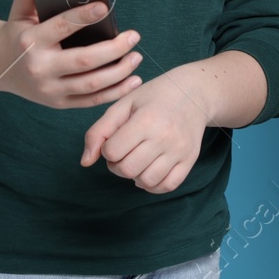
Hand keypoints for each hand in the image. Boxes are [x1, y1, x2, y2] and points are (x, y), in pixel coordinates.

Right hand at [0, 0, 143, 107]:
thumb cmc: (17, 35)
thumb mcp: (19, 13)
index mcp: (30, 42)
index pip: (61, 27)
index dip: (83, 17)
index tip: (105, 7)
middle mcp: (40, 68)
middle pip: (83, 61)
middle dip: (113, 49)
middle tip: (134, 36)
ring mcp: (50, 90)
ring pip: (91, 85)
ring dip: (119, 72)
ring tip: (137, 57)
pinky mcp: (59, 103)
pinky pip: (91, 101)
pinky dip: (115, 93)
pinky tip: (132, 80)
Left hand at [80, 72, 209, 193]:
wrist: (193, 92)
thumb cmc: (153, 97)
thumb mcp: (123, 105)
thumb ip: (99, 131)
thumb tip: (85, 162)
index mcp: (146, 119)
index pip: (112, 152)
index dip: (108, 148)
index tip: (116, 139)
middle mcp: (165, 136)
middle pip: (127, 169)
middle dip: (117, 164)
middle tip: (124, 151)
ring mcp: (179, 150)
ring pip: (146, 181)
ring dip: (135, 175)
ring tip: (137, 159)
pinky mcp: (190, 160)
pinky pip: (167, 186)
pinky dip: (153, 185)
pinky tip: (149, 170)